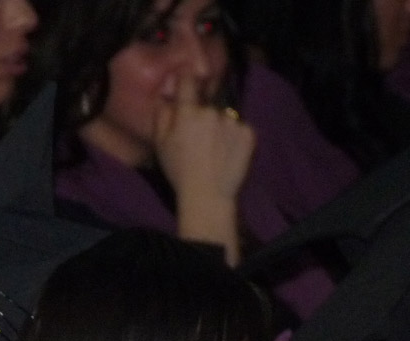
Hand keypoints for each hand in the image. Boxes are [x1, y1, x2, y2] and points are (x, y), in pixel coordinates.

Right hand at [154, 72, 255, 203]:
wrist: (208, 195)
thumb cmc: (179, 172)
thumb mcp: (160, 145)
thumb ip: (161, 116)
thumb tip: (166, 96)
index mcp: (189, 113)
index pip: (189, 80)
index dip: (187, 77)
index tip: (188, 78)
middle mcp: (213, 112)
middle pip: (208, 103)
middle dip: (204, 113)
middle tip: (200, 137)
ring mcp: (234, 121)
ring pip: (225, 116)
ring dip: (220, 127)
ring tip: (214, 150)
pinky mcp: (249, 132)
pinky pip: (240, 128)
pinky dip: (234, 137)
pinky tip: (227, 154)